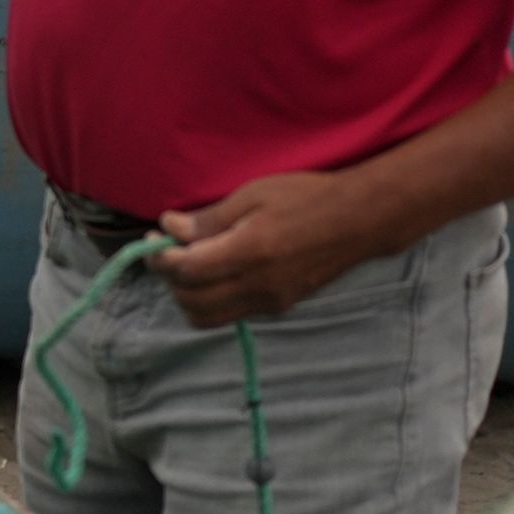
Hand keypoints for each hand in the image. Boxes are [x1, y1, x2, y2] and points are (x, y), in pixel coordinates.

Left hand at [155, 173, 387, 327]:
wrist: (359, 220)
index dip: (160, 258)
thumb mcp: (253, 195)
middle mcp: (258, 286)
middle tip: (166, 251)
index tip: (154, 237)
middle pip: (190, 301)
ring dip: (187, 295)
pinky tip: (216, 272)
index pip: (186, 271)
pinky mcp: (279, 307)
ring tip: (189, 264)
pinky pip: (230, 314)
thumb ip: (209, 218)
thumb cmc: (306, 197)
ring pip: (207, 318)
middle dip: (169, 278)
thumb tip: (169, 228)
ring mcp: (269, 302)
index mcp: (249, 253)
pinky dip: (211, 300)